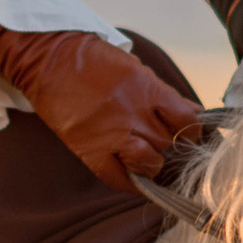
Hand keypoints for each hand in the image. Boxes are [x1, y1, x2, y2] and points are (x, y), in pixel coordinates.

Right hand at [0, 24, 206, 195]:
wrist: (49, 60)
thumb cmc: (93, 60)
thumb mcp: (135, 68)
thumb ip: (162, 94)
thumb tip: (190, 113)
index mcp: (148, 89)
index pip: (187, 121)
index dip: (194, 132)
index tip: (191, 135)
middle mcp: (134, 114)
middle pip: (169, 143)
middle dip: (173, 147)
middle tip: (169, 147)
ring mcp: (111, 134)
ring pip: (150, 163)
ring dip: (154, 164)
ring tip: (150, 160)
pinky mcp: (89, 149)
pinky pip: (118, 178)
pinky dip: (130, 183)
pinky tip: (135, 178)